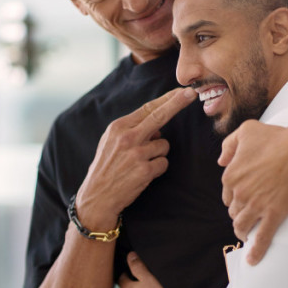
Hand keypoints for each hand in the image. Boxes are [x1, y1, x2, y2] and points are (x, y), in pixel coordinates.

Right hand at [76, 87, 195, 227]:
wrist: (96, 197)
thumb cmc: (106, 168)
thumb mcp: (110, 142)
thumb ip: (131, 130)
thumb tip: (157, 127)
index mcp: (118, 128)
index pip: (147, 109)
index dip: (167, 99)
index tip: (181, 91)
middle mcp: (127, 138)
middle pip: (159, 116)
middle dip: (177, 103)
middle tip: (191, 94)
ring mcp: (137, 154)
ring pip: (164, 145)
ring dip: (158, 154)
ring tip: (140, 163)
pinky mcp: (145, 170)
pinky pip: (163, 162)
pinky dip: (157, 168)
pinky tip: (143, 174)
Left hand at [218, 120, 287, 264]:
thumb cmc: (277, 137)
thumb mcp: (247, 130)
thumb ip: (228, 144)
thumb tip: (220, 161)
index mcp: (231, 175)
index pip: (226, 195)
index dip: (235, 198)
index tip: (243, 199)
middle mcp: (240, 193)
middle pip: (234, 212)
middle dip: (240, 214)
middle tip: (250, 214)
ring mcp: (257, 205)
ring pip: (243, 226)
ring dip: (244, 231)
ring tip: (248, 234)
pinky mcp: (274, 214)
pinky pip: (262, 238)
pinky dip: (256, 251)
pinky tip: (253, 261)